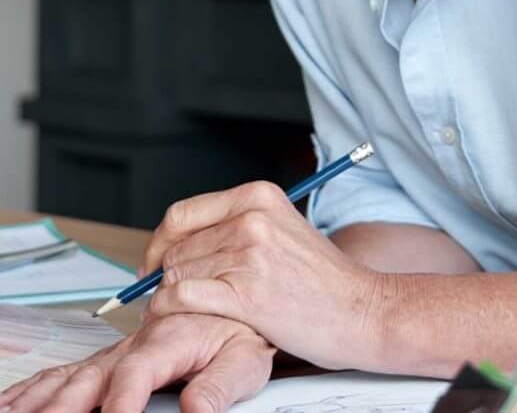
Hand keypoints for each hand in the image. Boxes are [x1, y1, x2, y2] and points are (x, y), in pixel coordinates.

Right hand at [0, 313, 273, 412]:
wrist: (242, 291)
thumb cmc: (246, 326)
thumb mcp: (246, 358)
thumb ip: (221, 383)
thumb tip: (196, 408)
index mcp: (166, 340)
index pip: (134, 375)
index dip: (119, 402)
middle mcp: (135, 343)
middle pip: (86, 377)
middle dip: (56, 405)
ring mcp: (119, 350)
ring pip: (68, 374)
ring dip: (32, 396)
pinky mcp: (114, 356)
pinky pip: (68, 369)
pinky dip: (35, 386)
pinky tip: (6, 400)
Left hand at [143, 182, 391, 370]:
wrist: (363, 311)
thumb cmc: (324, 281)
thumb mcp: (281, 230)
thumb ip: (235, 226)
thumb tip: (178, 242)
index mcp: (258, 196)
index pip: (182, 214)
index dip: (158, 243)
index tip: (153, 264)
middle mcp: (252, 218)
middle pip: (176, 247)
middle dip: (165, 276)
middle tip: (167, 297)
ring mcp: (249, 254)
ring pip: (177, 273)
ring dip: (168, 297)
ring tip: (179, 313)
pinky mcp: (246, 293)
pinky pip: (183, 298)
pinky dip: (169, 310)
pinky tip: (175, 319)